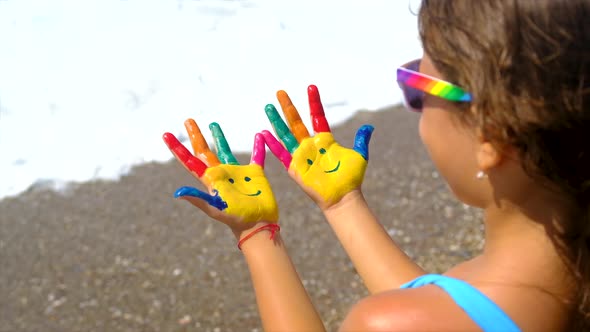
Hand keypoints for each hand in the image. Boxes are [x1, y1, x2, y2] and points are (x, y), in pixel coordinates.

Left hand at [163, 119, 278, 235]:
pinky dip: (258, 146)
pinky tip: (259, 135)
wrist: (257, 224)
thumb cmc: (235, 218)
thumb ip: (198, 199)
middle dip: (196, 135)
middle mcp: (221, 173)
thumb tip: (177, 193)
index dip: (177, 148)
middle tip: (188, 120)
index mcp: (210, 180)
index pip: (190, 161)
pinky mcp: (255, 173)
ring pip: (226, 150)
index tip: (166, 135)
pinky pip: (256, 156)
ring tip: (213, 124)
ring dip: (219, 137)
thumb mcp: (215, 208)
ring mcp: (238, 173)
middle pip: (205, 151)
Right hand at [261, 85, 373, 209]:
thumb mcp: (359, 155)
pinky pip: (281, 153)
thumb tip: (369, 127)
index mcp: (325, 140)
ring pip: (286, 133)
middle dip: (288, 106)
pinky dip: (272, 143)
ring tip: (268, 106)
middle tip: (280, 92)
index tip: (311, 87)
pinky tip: (263, 133)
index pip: (317, 116)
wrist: (343, 196)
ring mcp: (301, 155)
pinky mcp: (294, 167)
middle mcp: (310, 145)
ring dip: (277, 120)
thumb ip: (361, 140)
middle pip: (297, 121)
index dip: (314, 102)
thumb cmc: (350, 178)